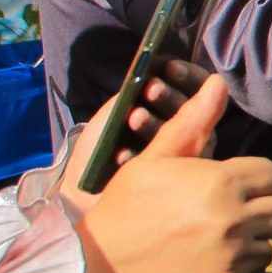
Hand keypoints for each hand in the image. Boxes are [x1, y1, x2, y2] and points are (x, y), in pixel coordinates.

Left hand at [60, 58, 212, 209]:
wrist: (77, 205)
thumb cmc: (93, 161)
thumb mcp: (104, 124)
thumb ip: (125, 101)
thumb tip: (150, 77)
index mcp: (168, 120)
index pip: (194, 92)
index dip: (186, 77)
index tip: (167, 67)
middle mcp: (183, 140)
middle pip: (194, 112)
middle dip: (171, 97)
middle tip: (152, 88)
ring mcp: (184, 164)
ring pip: (188, 138)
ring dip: (158, 124)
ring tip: (133, 117)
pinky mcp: (178, 187)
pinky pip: (172, 169)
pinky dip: (143, 158)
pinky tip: (121, 154)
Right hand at [73, 77, 271, 272]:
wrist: (95, 266)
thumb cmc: (125, 206)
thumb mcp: (154, 159)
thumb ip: (192, 123)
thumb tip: (218, 83)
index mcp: (221, 184)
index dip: (260, 178)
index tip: (242, 185)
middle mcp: (234, 222)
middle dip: (265, 207)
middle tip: (237, 211)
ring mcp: (233, 260)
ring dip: (256, 239)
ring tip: (225, 237)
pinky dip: (243, 271)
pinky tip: (216, 262)